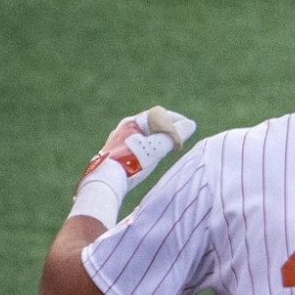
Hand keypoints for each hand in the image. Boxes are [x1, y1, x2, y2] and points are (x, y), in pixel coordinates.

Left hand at [78, 106, 196, 198]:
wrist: (104, 180)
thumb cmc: (131, 163)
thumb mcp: (156, 148)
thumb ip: (174, 135)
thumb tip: (189, 125)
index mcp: (133, 122)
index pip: (160, 114)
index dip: (176, 120)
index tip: (187, 128)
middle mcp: (124, 127)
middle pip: (152, 123)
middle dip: (168, 128)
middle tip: (180, 138)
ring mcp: (118, 140)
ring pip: (144, 134)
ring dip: (158, 138)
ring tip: (169, 148)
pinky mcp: (115, 152)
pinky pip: (137, 144)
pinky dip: (149, 147)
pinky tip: (150, 158)